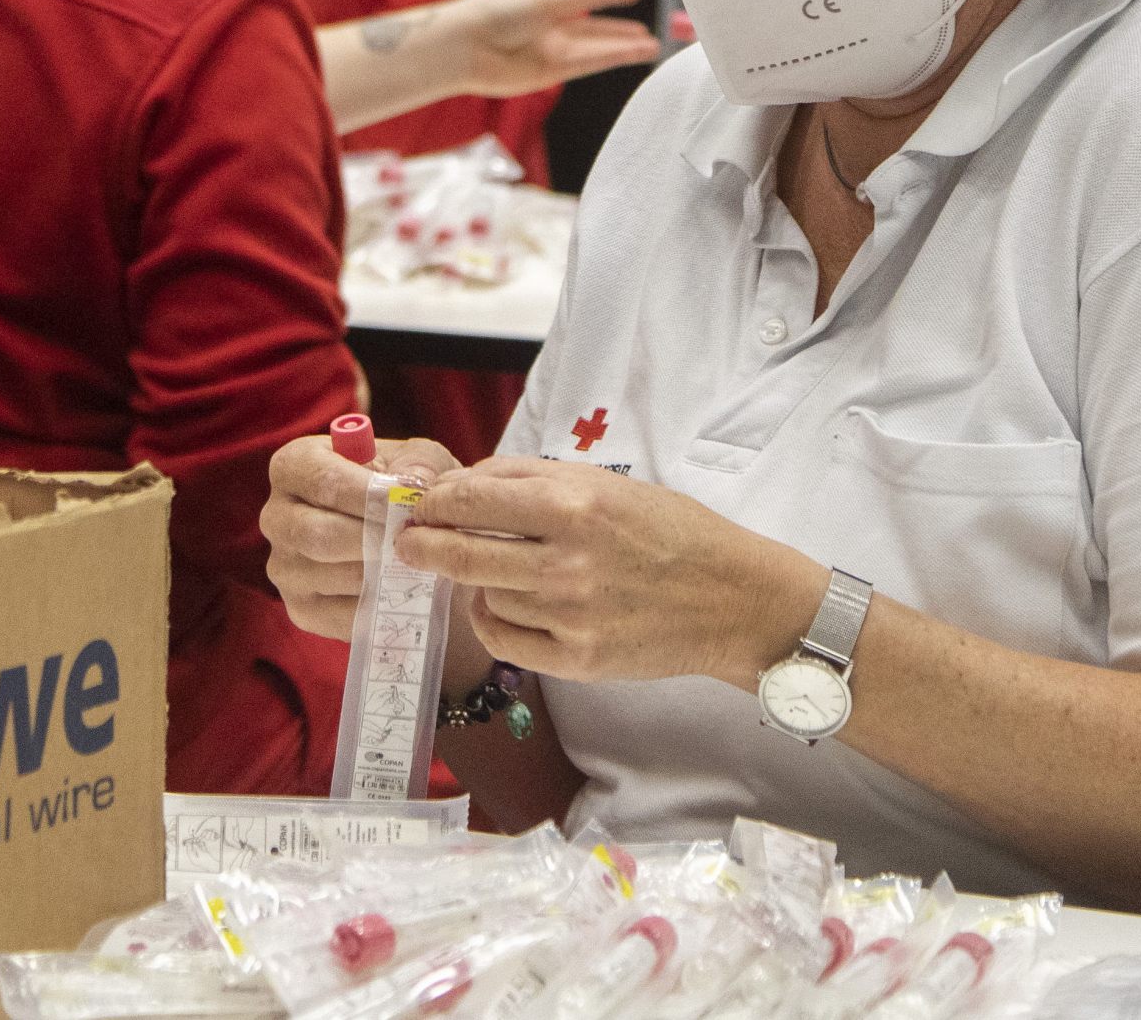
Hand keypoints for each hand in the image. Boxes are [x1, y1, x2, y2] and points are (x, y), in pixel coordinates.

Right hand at [261, 431, 460, 640]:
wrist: (399, 538)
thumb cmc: (401, 488)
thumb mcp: (416, 459)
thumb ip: (418, 462)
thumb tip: (414, 483)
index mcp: (293, 466)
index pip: (324, 481)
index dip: (368, 494)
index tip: (405, 503)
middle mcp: (276, 516)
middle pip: (321, 534)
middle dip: (374, 539)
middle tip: (412, 539)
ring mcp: (284, 567)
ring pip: (336, 575)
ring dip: (381, 572)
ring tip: (414, 562)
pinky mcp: (302, 609)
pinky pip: (344, 614)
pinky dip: (380, 604)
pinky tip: (400, 588)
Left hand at [397, 456, 822, 686]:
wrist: (733, 600)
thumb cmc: (668, 530)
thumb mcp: (602, 483)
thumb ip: (527, 479)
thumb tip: (459, 483)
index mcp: (574, 505)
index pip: (471, 501)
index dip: (433, 503)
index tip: (417, 504)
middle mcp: (568, 562)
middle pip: (461, 554)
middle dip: (422, 545)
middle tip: (408, 542)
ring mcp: (572, 617)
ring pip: (484, 594)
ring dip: (477, 579)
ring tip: (495, 568)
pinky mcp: (579, 661)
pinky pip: (506, 639)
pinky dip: (494, 619)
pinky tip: (505, 603)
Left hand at [429, 0, 657, 97]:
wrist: (466, 46)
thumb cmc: (498, 12)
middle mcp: (547, 25)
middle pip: (591, 27)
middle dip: (618, 29)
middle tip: (648, 30)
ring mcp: (549, 50)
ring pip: (595, 48)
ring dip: (623, 47)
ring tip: (653, 46)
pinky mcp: (550, 73)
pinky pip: (588, 64)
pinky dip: (613, 57)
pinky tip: (634, 54)